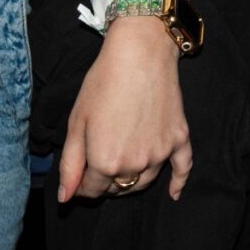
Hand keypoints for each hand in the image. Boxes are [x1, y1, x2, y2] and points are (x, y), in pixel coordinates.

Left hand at [57, 16, 192, 203]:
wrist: (140, 53)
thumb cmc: (104, 82)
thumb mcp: (77, 122)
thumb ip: (70, 164)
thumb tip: (66, 197)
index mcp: (106, 161)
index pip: (91, 190)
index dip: (81, 183)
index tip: (79, 173)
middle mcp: (135, 164)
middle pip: (118, 188)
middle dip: (105, 182)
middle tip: (99, 164)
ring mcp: (160, 153)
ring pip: (144, 181)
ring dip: (131, 180)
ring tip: (122, 168)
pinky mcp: (179, 139)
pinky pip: (182, 169)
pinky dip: (178, 183)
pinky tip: (174, 193)